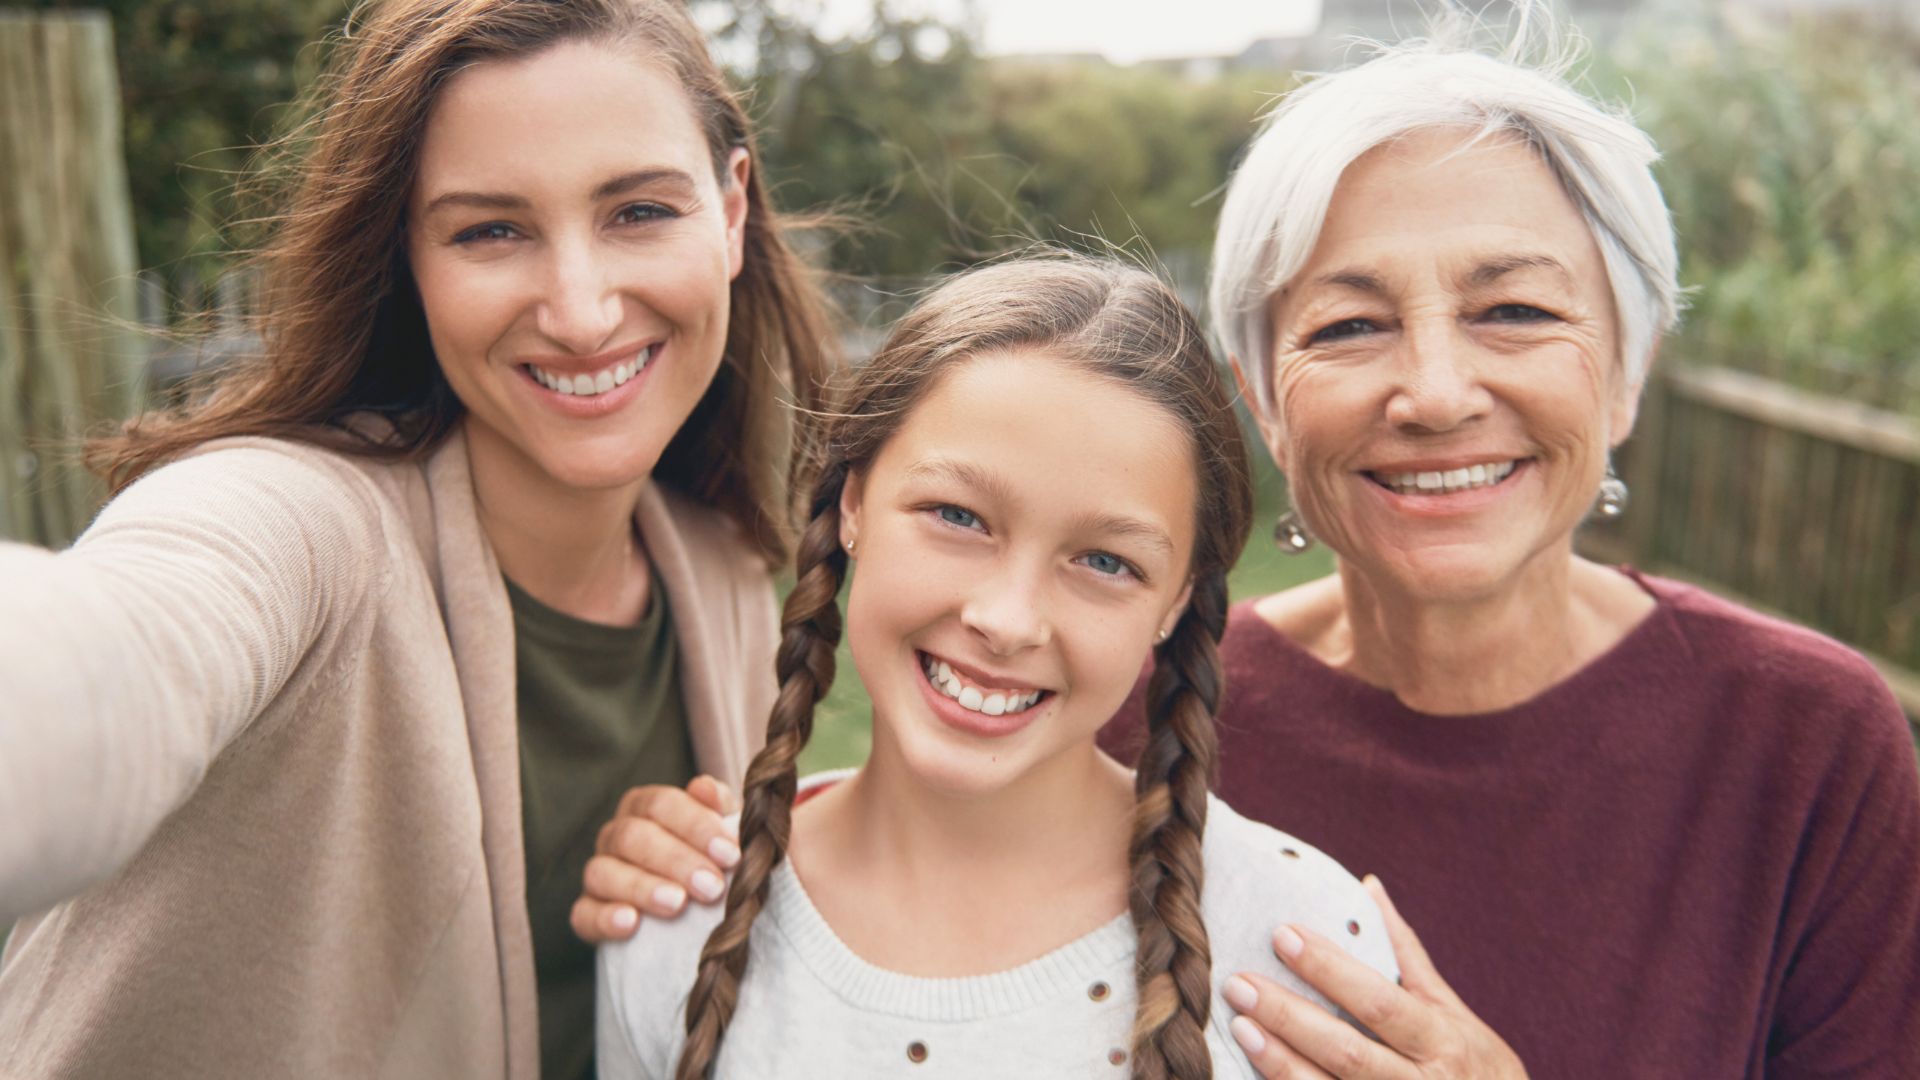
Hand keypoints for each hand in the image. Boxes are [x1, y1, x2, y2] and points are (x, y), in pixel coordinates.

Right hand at [569, 775, 740, 944]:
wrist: (692, 909)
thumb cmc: (711, 859)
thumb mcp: (722, 831)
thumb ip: (718, 806)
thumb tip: (704, 787)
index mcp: (645, 806)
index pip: (662, 804)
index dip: (697, 826)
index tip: (730, 853)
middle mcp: (615, 834)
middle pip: (634, 836)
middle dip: (676, 861)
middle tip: (711, 887)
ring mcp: (598, 873)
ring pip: (604, 872)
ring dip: (642, 888)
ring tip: (677, 904)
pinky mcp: (586, 914)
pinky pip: (585, 914)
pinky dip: (605, 918)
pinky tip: (631, 924)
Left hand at [1222, 876, 1526, 1078]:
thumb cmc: (1475, 1067)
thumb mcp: (1452, 1013)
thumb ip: (1406, 955)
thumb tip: (1368, 889)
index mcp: (1441, 1040)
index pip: (1378, 1001)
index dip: (1330, 970)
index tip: (1282, 934)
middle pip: (1348, 1050)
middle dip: (1289, 1016)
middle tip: (1238, 983)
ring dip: (1281, 1063)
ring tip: (1240, 1027)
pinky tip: (1255, 1075)